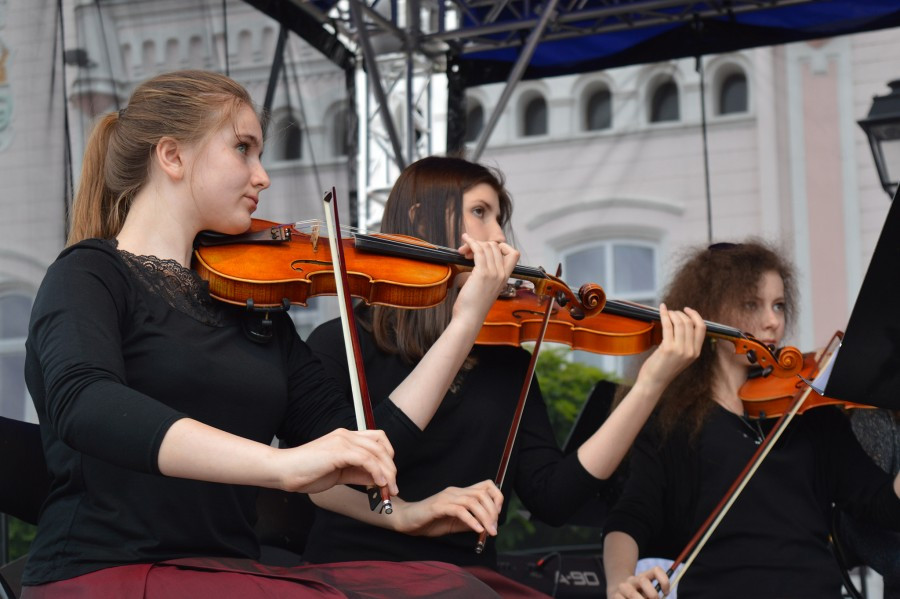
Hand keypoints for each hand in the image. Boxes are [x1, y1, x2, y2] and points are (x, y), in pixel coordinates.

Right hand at [276, 428, 397, 494]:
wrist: (283, 471)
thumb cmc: (306, 473)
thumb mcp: (338, 474)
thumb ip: (358, 474)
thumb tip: (378, 479)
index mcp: (345, 438)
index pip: (377, 440)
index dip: (388, 458)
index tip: (390, 478)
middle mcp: (346, 435)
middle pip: (381, 445)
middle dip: (392, 467)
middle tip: (393, 488)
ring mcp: (342, 440)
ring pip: (377, 452)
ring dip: (388, 472)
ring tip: (389, 489)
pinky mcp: (338, 450)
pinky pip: (366, 459)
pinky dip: (377, 472)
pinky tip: (379, 484)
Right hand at [395, 480, 502, 536]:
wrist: (407, 520)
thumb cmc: (430, 521)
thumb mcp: (455, 522)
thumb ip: (470, 522)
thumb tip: (487, 526)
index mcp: (460, 493)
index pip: (486, 485)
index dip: (497, 498)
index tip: (497, 515)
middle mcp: (455, 492)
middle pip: (482, 493)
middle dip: (493, 511)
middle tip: (494, 528)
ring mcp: (446, 498)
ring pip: (473, 501)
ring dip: (485, 517)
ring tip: (488, 531)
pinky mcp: (438, 506)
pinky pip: (460, 510)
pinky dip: (471, 520)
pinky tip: (477, 529)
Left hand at [452, 233, 519, 326]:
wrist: (469, 318)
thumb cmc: (474, 305)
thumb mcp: (487, 288)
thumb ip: (489, 276)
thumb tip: (481, 262)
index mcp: (505, 278)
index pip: (514, 253)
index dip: (501, 247)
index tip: (487, 250)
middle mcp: (502, 274)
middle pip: (497, 246)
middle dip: (482, 243)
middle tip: (469, 250)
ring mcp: (493, 273)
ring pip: (487, 247)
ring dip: (474, 242)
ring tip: (464, 246)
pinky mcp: (482, 274)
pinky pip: (478, 250)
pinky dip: (471, 242)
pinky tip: (465, 240)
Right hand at [608, 565, 668, 598]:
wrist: (616, 594)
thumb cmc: (638, 596)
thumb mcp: (647, 593)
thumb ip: (654, 595)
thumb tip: (661, 598)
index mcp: (644, 576)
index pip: (656, 570)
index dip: (664, 581)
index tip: (666, 593)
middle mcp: (633, 580)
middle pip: (643, 580)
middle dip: (652, 594)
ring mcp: (623, 587)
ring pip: (632, 594)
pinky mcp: (615, 596)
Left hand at [635, 304, 705, 395]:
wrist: (654, 382)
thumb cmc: (663, 368)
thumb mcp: (681, 357)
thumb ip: (685, 344)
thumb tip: (682, 322)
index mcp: (696, 353)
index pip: (702, 328)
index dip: (695, 315)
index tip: (687, 309)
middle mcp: (690, 351)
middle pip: (689, 323)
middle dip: (680, 313)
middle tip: (671, 312)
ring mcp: (680, 350)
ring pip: (679, 323)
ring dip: (672, 314)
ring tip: (666, 312)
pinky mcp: (668, 348)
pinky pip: (667, 325)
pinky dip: (664, 314)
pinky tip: (661, 309)